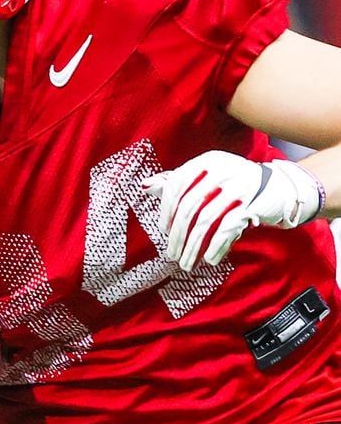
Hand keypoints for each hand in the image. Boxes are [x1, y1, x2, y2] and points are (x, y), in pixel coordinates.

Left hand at [145, 150, 322, 271]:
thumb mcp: (207, 176)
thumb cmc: (235, 183)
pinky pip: (228, 228)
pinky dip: (216, 245)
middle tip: (172, 254)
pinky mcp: (252, 205)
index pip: (177, 184)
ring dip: (193, 245)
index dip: (166, 209)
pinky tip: (209, 258)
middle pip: (190, 206)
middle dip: (178, 235)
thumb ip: (178, 180)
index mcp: (206, 161)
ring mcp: (238, 187)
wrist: (279, 188)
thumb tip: (145, 186)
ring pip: (206, 221)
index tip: (164, 231)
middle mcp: (221, 170)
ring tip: (186, 262)